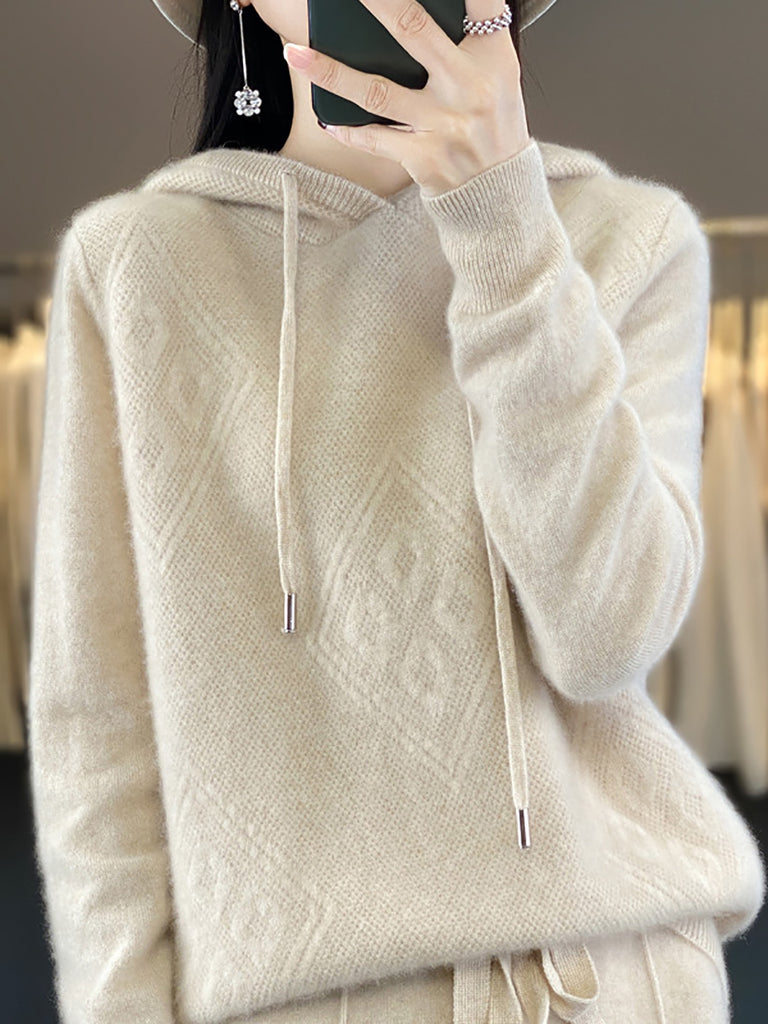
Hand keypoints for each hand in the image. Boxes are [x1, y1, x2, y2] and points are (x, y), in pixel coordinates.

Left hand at [283, 0, 529, 198]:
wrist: (501, 194)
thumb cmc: (494, 126)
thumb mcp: (499, 75)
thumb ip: (470, 38)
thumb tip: (419, 11)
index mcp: (492, 59)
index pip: (482, 2)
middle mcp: (468, 88)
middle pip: (415, 30)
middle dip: (378, 2)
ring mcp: (442, 125)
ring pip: (377, 92)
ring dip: (331, 72)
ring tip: (295, 53)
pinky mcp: (423, 158)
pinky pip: (374, 140)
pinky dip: (347, 129)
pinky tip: (324, 116)